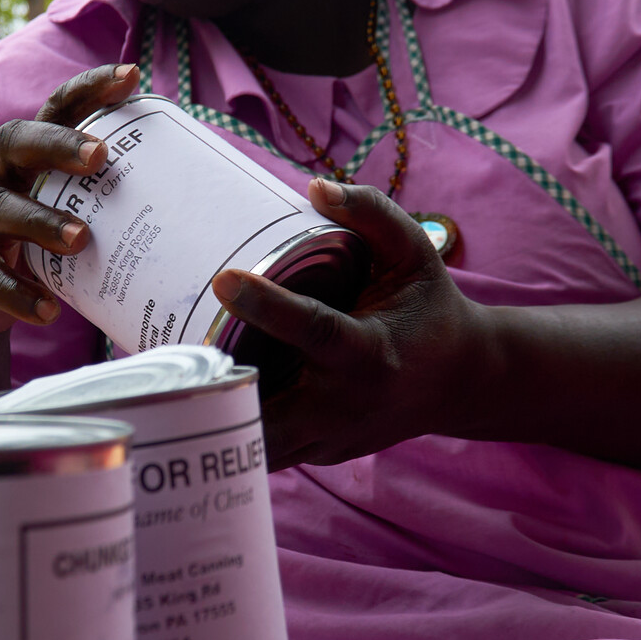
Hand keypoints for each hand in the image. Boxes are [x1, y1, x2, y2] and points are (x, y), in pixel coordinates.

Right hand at [0, 63, 139, 414]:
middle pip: (15, 142)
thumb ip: (110, 197)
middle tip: (100, 157)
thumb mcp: (68, 209)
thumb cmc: (36, 241)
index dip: (88, 88)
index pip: (55, 110)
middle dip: (57, 145)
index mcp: (31, 158)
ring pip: (0, 209)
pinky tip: (48, 309)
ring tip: (82, 238)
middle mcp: (0, 179)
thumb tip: (199, 195)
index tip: (131, 76)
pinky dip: (17, 293)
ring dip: (41, 221)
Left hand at [211, 179, 489, 468]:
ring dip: (222, 420)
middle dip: (224, 396)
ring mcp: (335, 437)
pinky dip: (240, 429)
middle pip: (271, 418)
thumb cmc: (429, 307)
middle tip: (178, 360)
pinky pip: (272, 450)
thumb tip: (314, 186)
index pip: (314, 329)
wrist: (462, 380)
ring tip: (182, 382)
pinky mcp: (324, 454)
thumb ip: (371, 213)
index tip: (223, 279)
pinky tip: (212, 397)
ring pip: (263, 447)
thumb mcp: (414, 253)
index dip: (267, 305)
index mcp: (371, 351)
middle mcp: (350, 402)